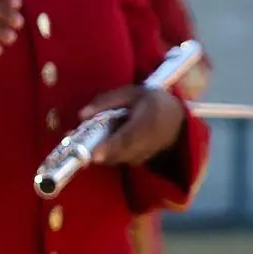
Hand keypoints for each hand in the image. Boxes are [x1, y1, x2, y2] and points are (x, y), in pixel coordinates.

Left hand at [72, 83, 189, 169]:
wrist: (174, 117)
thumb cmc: (148, 101)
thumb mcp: (130, 93)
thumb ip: (106, 101)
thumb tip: (81, 115)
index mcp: (149, 119)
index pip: (129, 137)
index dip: (112, 147)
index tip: (95, 155)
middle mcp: (150, 141)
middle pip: (122, 153)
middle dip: (100, 154)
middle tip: (78, 152)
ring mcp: (146, 153)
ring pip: (118, 159)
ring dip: (100, 154)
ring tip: (83, 145)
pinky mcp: (141, 160)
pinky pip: (119, 160)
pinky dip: (106, 155)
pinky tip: (96, 145)